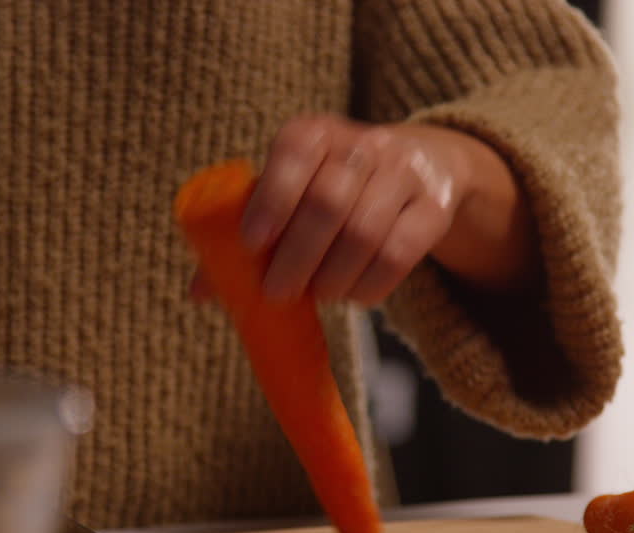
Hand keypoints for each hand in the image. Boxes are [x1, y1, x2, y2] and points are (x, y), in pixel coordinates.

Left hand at [189, 114, 533, 305]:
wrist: (422, 165)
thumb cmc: (334, 187)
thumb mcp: (294, 192)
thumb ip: (249, 234)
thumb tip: (198, 293)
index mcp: (314, 134)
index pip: (293, 154)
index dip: (270, 199)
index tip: (250, 244)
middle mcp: (363, 143)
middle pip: (328, 201)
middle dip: (297, 256)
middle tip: (277, 293)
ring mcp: (404, 172)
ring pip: (365, 232)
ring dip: (334, 276)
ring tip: (318, 296)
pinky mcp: (434, 206)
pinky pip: (401, 253)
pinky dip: (371, 285)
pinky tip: (353, 296)